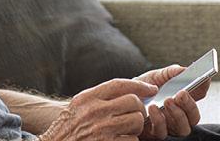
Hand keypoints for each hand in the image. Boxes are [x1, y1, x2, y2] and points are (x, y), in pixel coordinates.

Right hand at [41, 79, 155, 140]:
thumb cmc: (68, 127)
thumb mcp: (79, 105)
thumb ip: (100, 96)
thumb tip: (131, 91)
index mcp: (88, 98)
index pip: (119, 84)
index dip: (139, 85)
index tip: (151, 89)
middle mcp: (95, 111)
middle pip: (133, 102)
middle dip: (138, 109)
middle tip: (134, 115)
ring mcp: (102, 129)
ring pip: (136, 121)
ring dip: (136, 127)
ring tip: (126, 130)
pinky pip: (133, 140)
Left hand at [134, 65, 208, 139]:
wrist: (121, 98)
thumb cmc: (142, 88)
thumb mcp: (156, 76)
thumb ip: (170, 72)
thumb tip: (185, 69)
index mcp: (182, 100)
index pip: (199, 96)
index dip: (203, 87)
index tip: (203, 78)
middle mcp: (179, 116)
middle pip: (194, 117)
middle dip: (190, 105)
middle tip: (181, 93)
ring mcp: (169, 127)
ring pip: (183, 129)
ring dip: (177, 114)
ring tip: (167, 100)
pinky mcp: (155, 134)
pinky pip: (162, 132)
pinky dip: (159, 120)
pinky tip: (153, 108)